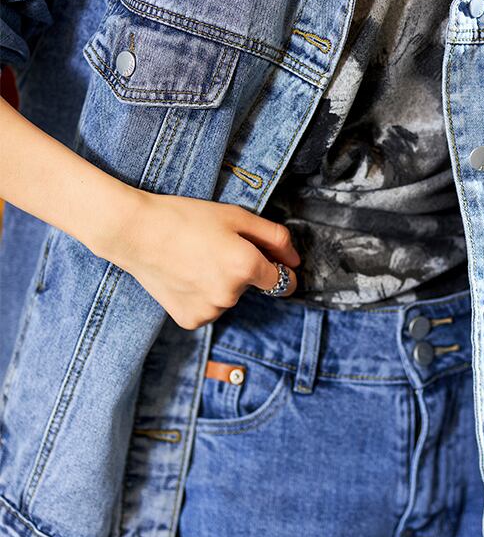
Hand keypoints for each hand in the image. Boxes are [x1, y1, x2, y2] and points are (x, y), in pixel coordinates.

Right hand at [107, 189, 300, 328]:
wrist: (135, 232)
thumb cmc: (185, 218)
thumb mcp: (236, 216)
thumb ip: (274, 237)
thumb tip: (296, 260)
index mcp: (246, 267)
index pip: (282, 281)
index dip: (278, 267)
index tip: (270, 262)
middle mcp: (231, 295)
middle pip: (251, 286)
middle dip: (241, 269)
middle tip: (212, 247)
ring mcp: (210, 311)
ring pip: (228, 298)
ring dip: (220, 283)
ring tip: (194, 259)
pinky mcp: (191, 320)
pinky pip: (209, 309)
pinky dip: (201, 295)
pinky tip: (184, 275)